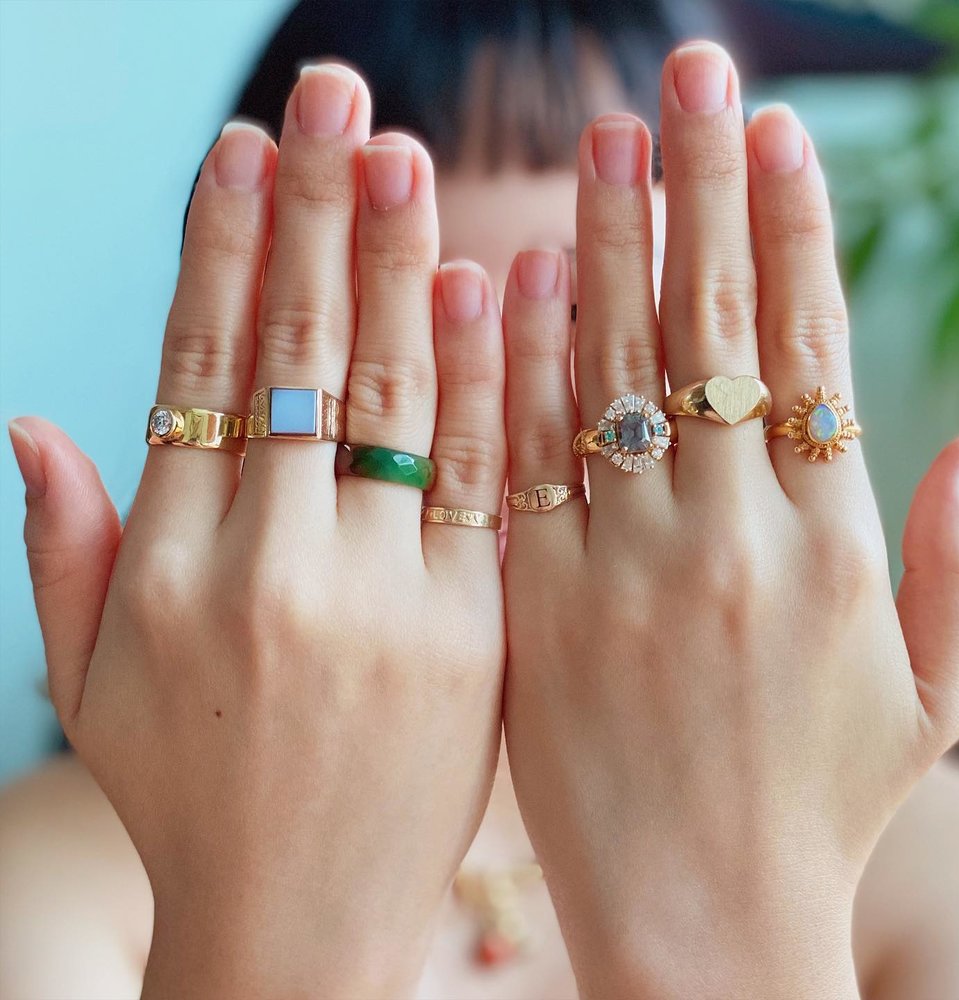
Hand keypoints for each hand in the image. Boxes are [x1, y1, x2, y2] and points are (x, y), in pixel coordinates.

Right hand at [10, 64, 505, 997]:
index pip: (199, 369)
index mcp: (168, 569)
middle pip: (300, 358)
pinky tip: (497, 283)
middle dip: (317, 216)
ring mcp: (379, 601)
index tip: (246, 148)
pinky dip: (492, 377)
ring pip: (397, 401)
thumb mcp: (94, 686)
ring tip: (409, 157)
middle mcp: (267, 568)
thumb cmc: (194, 800)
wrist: (295, 929)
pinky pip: (487, 481)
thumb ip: (63, 552)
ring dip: (403, 264)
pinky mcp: (474, 638)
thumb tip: (33, 424)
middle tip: (341, 99)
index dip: (221, 248)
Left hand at [500, 41, 958, 997]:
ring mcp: (626, 573)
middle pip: (711, 332)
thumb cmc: (817, 811)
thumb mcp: (925, 695)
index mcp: (836, 550)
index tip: (775, 130)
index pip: (812, 349)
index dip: (792, 230)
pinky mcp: (537, 611)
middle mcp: (734, 542)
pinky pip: (524, 463)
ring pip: (615, 375)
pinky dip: (521, 361)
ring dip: (610, 244)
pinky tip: (515, 270)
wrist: (702, 921)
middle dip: (700, 190)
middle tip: (683, 74)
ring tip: (605, 137)